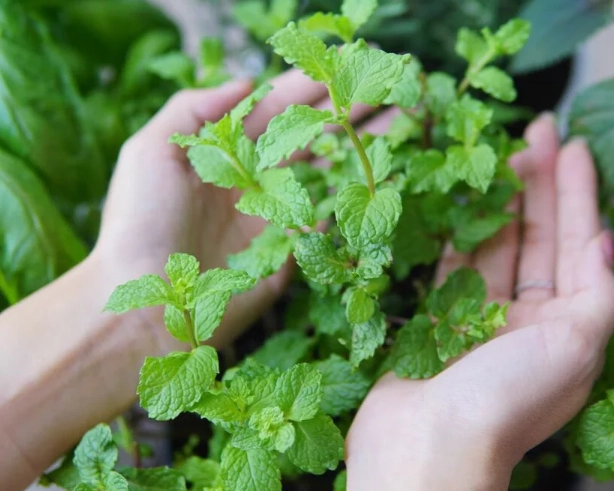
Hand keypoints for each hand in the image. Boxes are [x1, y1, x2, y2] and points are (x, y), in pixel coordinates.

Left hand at [92, 71, 381, 351]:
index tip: (345, 70)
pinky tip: (379, 180)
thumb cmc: (140, 223)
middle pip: (308, 139)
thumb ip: (193, 108)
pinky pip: (325, 225)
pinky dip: (351, 203)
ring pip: (325, 176)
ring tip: (397, 129)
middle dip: (346, 115)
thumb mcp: (150, 150)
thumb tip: (247, 83)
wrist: (145, 301)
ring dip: (360, 152)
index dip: (309, 90)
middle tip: (387, 93)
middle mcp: (252, 181)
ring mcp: (273, 217)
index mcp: (224, 155)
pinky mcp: (287, 255)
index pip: (274, 112)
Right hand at [346, 115, 613, 489]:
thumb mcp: (577, 345)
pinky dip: (464, 234)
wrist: (429, 448)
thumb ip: (598, 293)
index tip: (575, 146)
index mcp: (568, 330)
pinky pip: (456, 266)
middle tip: (538, 131)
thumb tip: (604, 242)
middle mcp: (530, 324)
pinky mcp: (441, 321)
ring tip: (504, 153)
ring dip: (502, 200)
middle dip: (542, 184)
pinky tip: (468, 201)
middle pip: (539, 238)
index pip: (578, 245)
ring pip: (497, 246)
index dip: (579, 194)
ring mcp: (483, 321)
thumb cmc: (508, 400)